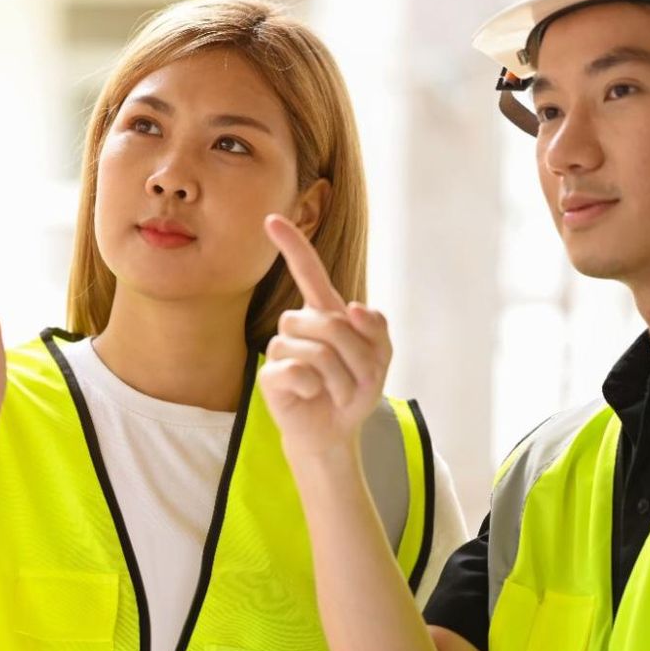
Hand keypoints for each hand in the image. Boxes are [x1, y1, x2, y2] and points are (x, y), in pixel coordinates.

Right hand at [259, 215, 392, 463]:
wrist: (335, 431)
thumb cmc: (353, 390)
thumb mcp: (380, 357)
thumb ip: (376, 327)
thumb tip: (352, 306)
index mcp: (324, 312)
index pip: (308, 272)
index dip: (291, 246)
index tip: (271, 220)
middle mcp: (298, 325)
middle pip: (329, 322)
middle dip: (356, 355)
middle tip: (359, 382)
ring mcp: (281, 349)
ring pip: (317, 350)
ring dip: (340, 378)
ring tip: (338, 393)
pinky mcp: (269, 375)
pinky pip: (298, 371)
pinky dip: (316, 389)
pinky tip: (314, 396)